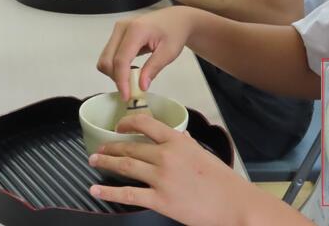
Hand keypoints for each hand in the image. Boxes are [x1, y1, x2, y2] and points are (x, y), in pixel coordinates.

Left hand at [88, 114, 260, 225]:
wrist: (235, 205)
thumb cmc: (223, 181)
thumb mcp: (203, 153)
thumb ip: (186, 144)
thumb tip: (178, 136)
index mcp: (177, 141)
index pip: (145, 124)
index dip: (127, 123)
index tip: (118, 127)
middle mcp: (166, 156)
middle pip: (130, 147)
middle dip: (111, 148)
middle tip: (99, 148)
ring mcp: (161, 178)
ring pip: (125, 166)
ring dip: (106, 163)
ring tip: (94, 161)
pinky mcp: (160, 200)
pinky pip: (128, 194)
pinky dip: (108, 192)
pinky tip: (96, 190)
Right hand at [97, 5, 199, 98]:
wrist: (175, 19)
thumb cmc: (175, 33)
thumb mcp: (169, 53)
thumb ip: (153, 68)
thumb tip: (141, 87)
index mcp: (136, 30)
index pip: (121, 59)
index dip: (121, 80)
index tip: (126, 96)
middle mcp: (122, 27)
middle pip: (107, 59)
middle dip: (116, 78)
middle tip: (131, 88)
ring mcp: (117, 29)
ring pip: (105, 58)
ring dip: (115, 73)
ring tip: (133, 76)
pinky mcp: (117, 33)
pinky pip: (109, 55)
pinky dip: (116, 67)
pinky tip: (131, 68)